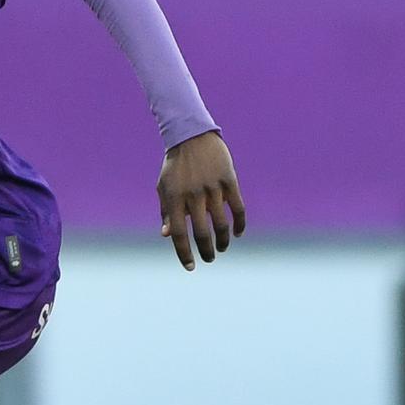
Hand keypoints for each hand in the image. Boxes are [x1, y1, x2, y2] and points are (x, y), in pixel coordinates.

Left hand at [157, 131, 245, 270]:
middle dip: (206, 251)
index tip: (191, 267)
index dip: (184, 254)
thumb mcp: (164, 188)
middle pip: (202, 233)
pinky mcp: (229, 180)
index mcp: (174, 199)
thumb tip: (167, 236)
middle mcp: (193, 195)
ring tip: (222, 248)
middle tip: (209, 258)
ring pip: (221, 223)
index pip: (179, 234)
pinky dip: (240, 224)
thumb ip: (166, 212)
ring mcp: (212, 188)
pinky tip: (237, 233)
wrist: (191, 136)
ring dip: (223, 241)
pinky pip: (238, 208)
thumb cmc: (175, 166)